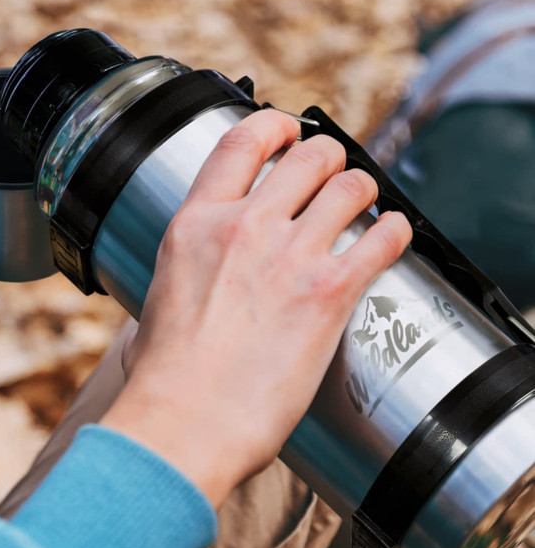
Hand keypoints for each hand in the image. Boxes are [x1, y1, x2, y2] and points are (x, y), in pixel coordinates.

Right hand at [102, 110, 411, 508]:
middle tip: (334, 175)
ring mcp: (289, 257)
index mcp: (197, 225)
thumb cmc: (165, 378)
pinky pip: (382, 239)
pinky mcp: (329, 293)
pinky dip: (395, 231)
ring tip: (365, 205)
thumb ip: (173, 289)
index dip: (274, 125)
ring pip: (350, 188)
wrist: (185, 422)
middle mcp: (245, 228)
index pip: (242, 142)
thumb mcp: (152, 309)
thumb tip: (167, 304)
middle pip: (308, 157)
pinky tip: (392, 236)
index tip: (289, 131)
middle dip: (329, 159)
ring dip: (363, 190)